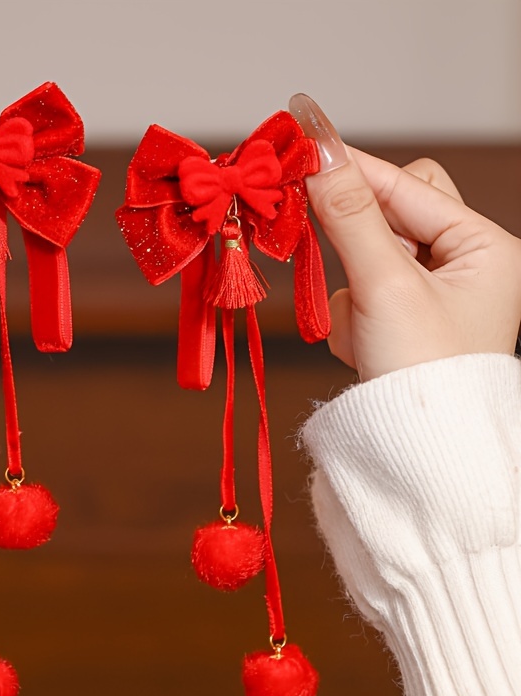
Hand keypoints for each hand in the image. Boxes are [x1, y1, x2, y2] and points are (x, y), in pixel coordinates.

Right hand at [289, 94, 520, 381]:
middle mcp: (464, 266)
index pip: (409, 186)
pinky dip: (351, 313)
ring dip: (353, 286)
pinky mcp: (403, 319)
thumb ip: (351, 215)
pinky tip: (362, 342)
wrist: (416, 449)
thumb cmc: (423, 372)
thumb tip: (322, 155)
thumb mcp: (386, 284)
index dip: (356, 170)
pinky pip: (363, 291)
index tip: (307, 148)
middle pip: (394, 215)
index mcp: (484, 248)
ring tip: (363, 325)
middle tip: (329, 243)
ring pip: (371, 255)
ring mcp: (433, 295)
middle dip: (358, 238)